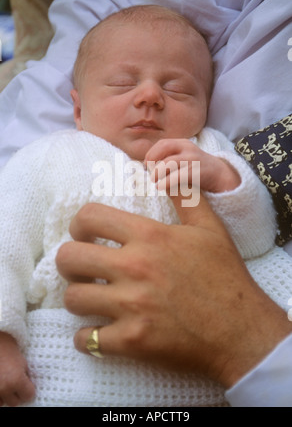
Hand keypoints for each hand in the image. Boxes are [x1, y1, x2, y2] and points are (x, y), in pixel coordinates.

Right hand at [0, 332, 34, 406]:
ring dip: (5, 395)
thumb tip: (28, 387)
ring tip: (6, 382)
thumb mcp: (23, 363)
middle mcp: (4, 388)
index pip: (29, 396)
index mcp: (16, 381)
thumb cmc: (9, 349)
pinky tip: (0, 383)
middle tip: (16, 383)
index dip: (29, 390)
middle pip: (15, 402)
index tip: (28, 386)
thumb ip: (26, 377)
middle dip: (17, 393)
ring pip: (3, 402)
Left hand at [56, 195, 291, 388]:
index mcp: (150, 236)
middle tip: (82, 269)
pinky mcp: (132, 341)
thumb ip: (184, 194)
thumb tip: (162, 168)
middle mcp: (135, 267)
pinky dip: (87, 338)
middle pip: (69, 257)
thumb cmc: (225, 276)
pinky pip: (87, 340)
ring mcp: (131, 306)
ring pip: (73, 298)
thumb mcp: (210, 227)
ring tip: (91, 299)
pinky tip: (98, 332)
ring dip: (77, 298)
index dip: (78, 224)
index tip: (84, 234)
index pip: (89, 217)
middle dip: (69, 262)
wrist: (242, 331)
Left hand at [144, 138, 240, 192]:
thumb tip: (147, 167)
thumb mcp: (184, 158)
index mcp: (183, 143)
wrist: (219, 174)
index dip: (151, 154)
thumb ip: (169, 159)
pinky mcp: (198, 172)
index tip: (145, 165)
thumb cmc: (196, 168)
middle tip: (149, 174)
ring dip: (158, 172)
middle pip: (165, 149)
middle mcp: (188, 148)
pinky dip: (167, 181)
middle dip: (153, 161)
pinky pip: (179, 176)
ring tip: (154, 182)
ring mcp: (193, 159)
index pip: (163, 144)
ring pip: (170, 162)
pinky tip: (161, 187)